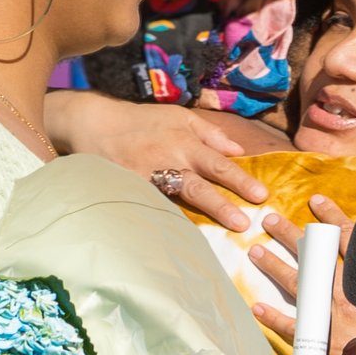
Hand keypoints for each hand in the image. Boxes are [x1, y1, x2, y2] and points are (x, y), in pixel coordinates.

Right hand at [42, 92, 273, 232]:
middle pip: (199, 185)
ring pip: (174, 199)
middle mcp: (168, 160)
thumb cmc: (142, 121)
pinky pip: (148, 205)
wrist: (94, 122)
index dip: (240, 180)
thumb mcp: (180, 116)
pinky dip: (162, 219)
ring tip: (212, 232)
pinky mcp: (127, 187)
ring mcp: (146, 176)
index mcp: (185, 142)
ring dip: (195, 216)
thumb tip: (238, 149)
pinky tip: (175, 238)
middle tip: (244, 223)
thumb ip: (210, 133)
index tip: (260, 196)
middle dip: (222, 205)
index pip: (218, 164)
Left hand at [248, 195, 355, 354]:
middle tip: (271, 220)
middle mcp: (346, 294)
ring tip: (256, 251)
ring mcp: (331, 318)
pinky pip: (293, 329)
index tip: (316, 202)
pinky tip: (257, 307)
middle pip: (313, 257)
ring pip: (297, 285)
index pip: (348, 238)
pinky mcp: (324, 345)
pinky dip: (273, 318)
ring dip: (275, 266)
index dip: (332, 218)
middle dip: (291, 236)